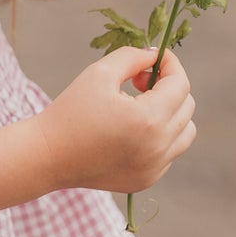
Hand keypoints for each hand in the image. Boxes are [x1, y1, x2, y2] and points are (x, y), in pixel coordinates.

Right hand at [34, 46, 195, 194]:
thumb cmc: (71, 110)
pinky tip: (131, 131)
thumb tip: (156, 56)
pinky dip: (160, 137)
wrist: (48, 156)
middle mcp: (158, 147)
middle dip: (168, 87)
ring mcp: (155, 168)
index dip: (170, 65)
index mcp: (148, 119)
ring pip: (185, 132)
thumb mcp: (99, 73)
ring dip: (171, 113)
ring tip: (140, 107)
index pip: (180, 84)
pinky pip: (169, 152)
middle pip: (187, 107)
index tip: (154, 58)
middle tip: (137, 82)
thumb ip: (133, 57)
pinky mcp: (147, 180)